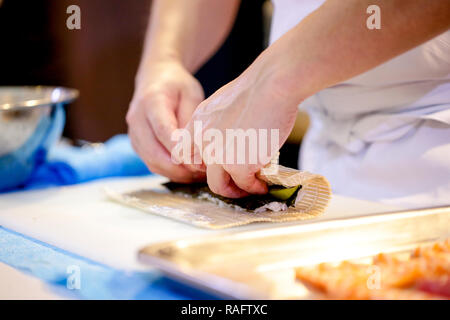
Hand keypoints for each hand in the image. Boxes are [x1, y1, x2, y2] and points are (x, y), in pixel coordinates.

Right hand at [127, 60, 205, 182]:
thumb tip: (195, 149)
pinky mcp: (137, 145)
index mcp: (151, 102)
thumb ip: (190, 120)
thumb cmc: (176, 85)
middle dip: (179, 167)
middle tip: (202, 171)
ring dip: (176, 173)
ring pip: (152, 163)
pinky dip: (170, 171)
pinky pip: (152, 164)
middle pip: (154, 152)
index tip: (196, 160)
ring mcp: (134, 134)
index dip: (178, 148)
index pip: (163, 130)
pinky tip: (188, 171)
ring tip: (198, 173)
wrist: (155, 77)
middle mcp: (137, 120)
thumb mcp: (191, 94)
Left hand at [183, 65, 299, 197]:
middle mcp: (202, 140)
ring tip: (249, 188)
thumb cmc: (257, 89)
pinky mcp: (238, 165)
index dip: (202, 164)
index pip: (187, 154)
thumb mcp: (224, 104)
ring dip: (235, 191)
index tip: (220, 168)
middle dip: (220, 181)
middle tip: (236, 184)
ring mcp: (218, 154)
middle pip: (201, 172)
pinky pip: (244, 185)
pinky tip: (262, 186)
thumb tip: (230, 140)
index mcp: (198, 123)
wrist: (271, 85)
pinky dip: (254, 188)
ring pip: (219, 185)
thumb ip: (218, 124)